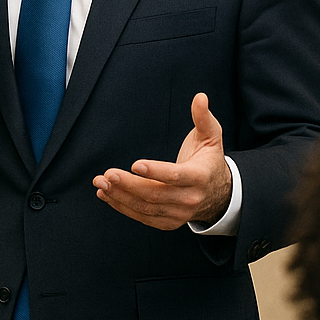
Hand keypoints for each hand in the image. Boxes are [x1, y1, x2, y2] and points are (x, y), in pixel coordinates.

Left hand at [93, 93, 231, 230]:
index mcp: (199, 177)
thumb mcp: (211, 137)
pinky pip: (142, 216)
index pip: (176, 176)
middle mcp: (190, 199)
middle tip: (107, 174)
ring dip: (120, 196)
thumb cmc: (208, 160)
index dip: (155, 171)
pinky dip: (122, 206)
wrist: (218, 194)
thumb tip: (200, 96)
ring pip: (145, 207)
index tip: (134, 164)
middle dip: (128, 184)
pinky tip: (106, 195)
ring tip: (100, 183)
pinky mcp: (168, 222)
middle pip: (155, 194)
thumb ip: (203, 117)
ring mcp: (179, 214)